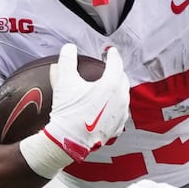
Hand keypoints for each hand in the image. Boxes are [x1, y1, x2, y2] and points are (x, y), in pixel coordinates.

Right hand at [18, 45, 131, 176]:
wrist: (69, 139)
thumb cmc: (68, 110)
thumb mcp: (65, 81)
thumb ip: (67, 60)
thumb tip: (69, 48)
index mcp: (112, 85)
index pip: (116, 64)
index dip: (113, 55)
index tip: (110, 51)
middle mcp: (121, 99)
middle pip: (122, 80)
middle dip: (117, 71)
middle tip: (111, 66)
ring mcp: (121, 114)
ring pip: (123, 96)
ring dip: (118, 89)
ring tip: (110, 85)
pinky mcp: (117, 127)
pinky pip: (120, 113)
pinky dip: (116, 106)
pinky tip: (109, 106)